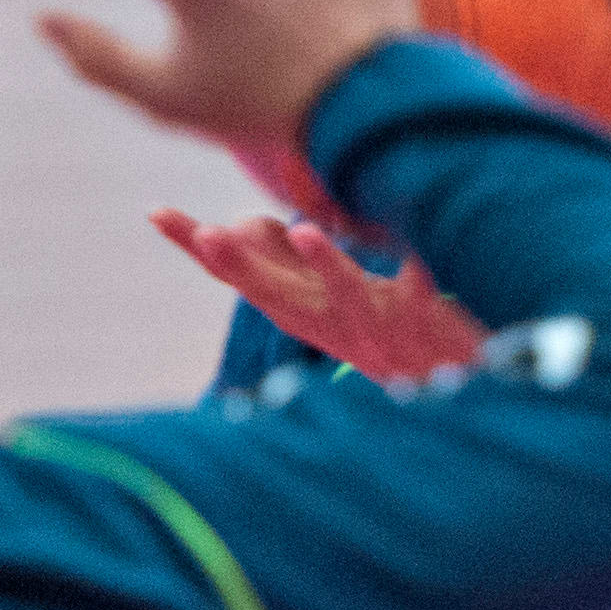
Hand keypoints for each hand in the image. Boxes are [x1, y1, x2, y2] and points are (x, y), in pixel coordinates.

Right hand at [157, 211, 488, 382]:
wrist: (454, 395)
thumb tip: (238, 221)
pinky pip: (418, 306)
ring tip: (302, 232)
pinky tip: (414, 264)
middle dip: (239, 267)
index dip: (198, 249)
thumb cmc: (386, 339)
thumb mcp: (327, 302)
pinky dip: (414, 286)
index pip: (242, 279)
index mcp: (304, 315)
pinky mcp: (424, 331)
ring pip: (344, 301)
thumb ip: (286, 264)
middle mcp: (331, 327)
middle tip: (205, 235)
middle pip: (277, 296)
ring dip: (323, 268)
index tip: (156, 214)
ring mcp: (376, 332)